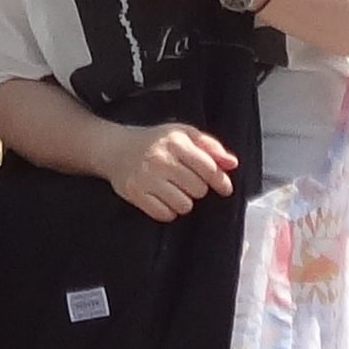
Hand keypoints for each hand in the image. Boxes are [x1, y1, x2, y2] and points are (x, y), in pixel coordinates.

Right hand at [99, 122, 236, 222]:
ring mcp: (146, 178)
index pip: (208, 168)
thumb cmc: (155, 141)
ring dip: (184, 201)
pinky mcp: (135, 193)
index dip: (221, 181)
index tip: (225, 188)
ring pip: (184, 205)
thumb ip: (211, 147)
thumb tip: (232, 164)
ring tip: (175, 190)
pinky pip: (165, 214)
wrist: (115, 148)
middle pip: (198, 190)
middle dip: (197, 188)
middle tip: (187, 182)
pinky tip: (164, 198)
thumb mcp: (184, 134)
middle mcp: (161, 160)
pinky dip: (168, 210)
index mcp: (176, 142)